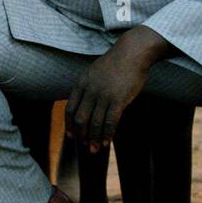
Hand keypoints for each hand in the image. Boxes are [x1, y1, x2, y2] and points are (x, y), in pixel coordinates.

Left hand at [66, 31, 164, 151]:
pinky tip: (106, 142)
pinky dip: (107, 134)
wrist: (132, 52)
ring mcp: (103, 95)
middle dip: (80, 134)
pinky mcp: (118, 99)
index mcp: (82, 83)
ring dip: (93, 138)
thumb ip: (88, 87)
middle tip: (84, 145)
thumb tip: (86, 104)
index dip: (69, 125)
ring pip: (95, 123)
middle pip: (80, 118)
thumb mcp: (94, 72)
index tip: (71, 136)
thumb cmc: (116, 63)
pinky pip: (110, 122)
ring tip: (94, 149)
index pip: (70, 109)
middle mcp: (90, 90)